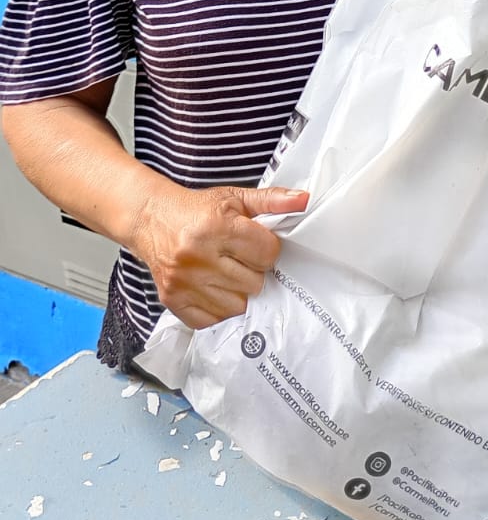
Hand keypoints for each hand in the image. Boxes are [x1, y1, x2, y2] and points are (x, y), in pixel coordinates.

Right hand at [133, 182, 308, 329]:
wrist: (151, 219)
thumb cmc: (197, 210)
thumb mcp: (234, 198)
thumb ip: (272, 200)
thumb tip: (303, 200)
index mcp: (216, 227)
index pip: (267, 253)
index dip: (267, 249)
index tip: (255, 244)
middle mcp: (198, 257)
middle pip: (255, 283)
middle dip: (253, 271)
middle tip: (239, 258)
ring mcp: (184, 283)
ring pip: (237, 306)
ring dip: (238, 292)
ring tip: (226, 272)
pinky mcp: (173, 301)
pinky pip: (213, 320)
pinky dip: (218, 308)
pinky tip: (213, 288)